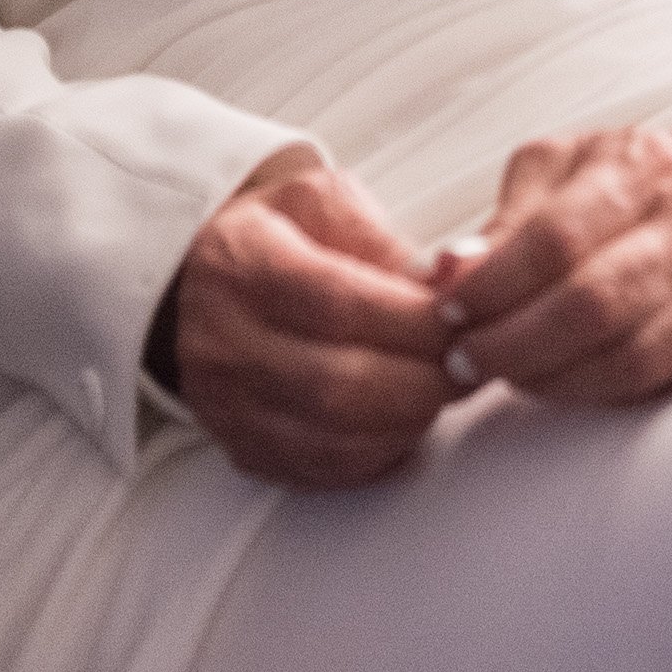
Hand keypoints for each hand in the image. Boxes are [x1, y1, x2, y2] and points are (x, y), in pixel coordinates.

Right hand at [164, 158, 452, 487]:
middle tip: (464, 361)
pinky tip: (404, 419)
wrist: (207, 275)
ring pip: (332, 438)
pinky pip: (323, 470)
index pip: (336, 304)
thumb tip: (447, 280)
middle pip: (335, 384)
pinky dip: (379, 452)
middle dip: (419, 380)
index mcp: (241, 263)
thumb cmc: (275, 233)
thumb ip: (382, 238)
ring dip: (406, 421)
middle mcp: (222, 341)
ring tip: (440, 387)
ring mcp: (227, 405)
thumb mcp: (324, 201)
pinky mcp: (244, 448)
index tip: (459, 315)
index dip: (410, 320)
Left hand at [431, 127, 671, 408]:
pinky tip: (546, 380)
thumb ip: (503, 222)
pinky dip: (583, 385)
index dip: (495, 283)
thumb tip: (442, 272)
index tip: (450, 308)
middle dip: (512, 340)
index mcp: (633, 164)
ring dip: (543, 372)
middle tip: (464, 358)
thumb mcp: (558, 172)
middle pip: (589, 299)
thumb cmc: (624, 179)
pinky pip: (641, 371)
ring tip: (498, 371)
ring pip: (618, 346)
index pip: (555, 236)